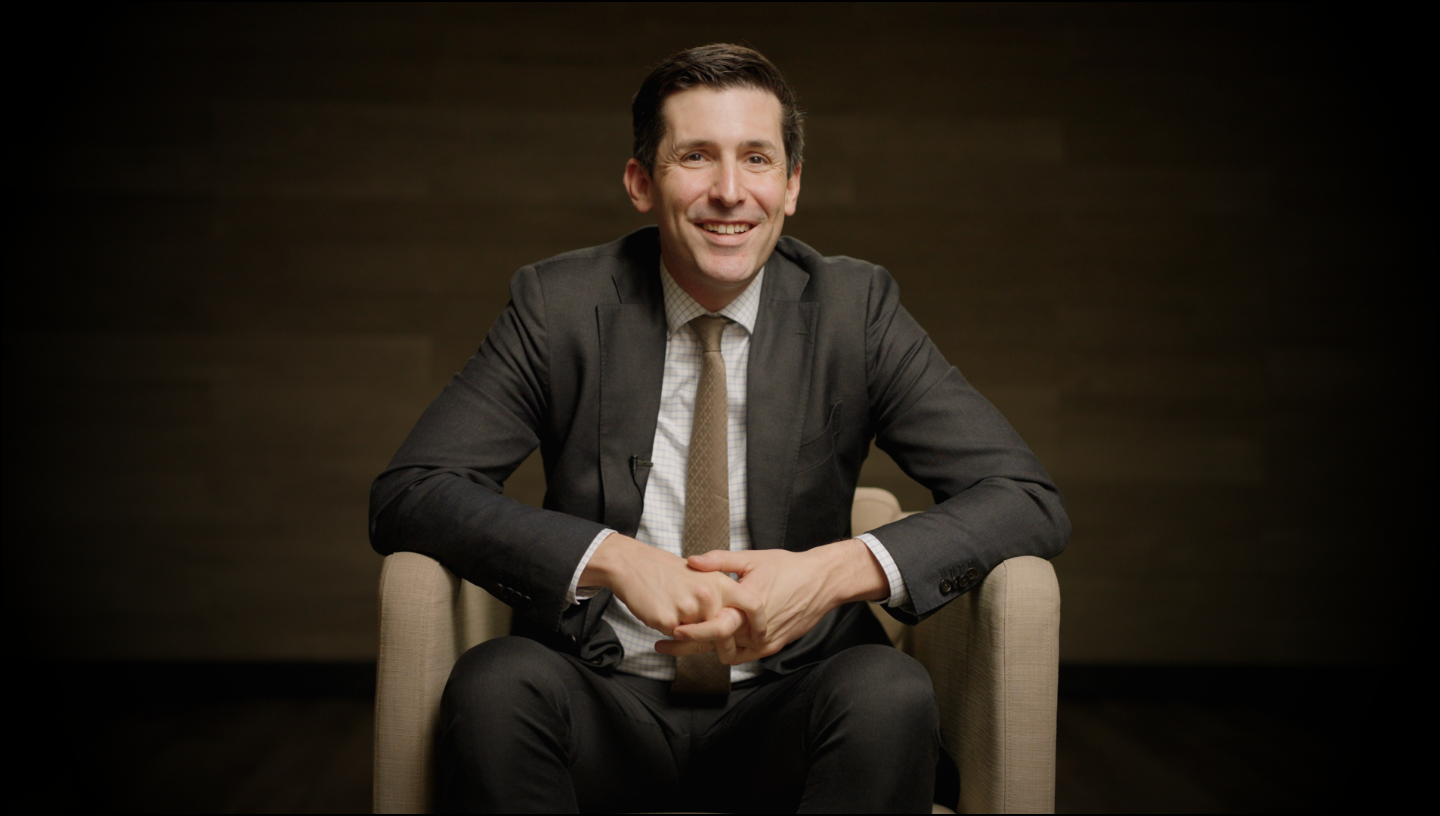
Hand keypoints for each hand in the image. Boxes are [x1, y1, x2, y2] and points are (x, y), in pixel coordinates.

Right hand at [579, 533, 763, 660]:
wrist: (633, 565)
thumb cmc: (667, 572)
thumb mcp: (702, 574)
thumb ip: (721, 596)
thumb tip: (736, 622)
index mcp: (720, 582)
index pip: (753, 605)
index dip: (761, 624)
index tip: (760, 637)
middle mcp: (709, 595)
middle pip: (724, 631)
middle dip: (717, 641)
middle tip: (705, 634)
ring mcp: (689, 608)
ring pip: (698, 637)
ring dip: (687, 632)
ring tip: (674, 608)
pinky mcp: (669, 620)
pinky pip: (676, 638)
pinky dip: (669, 631)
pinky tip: (660, 610)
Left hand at [656, 538, 889, 664]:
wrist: (821, 582)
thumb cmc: (787, 567)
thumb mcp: (752, 558)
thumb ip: (719, 560)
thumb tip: (691, 560)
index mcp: (746, 606)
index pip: (712, 628)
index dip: (689, 633)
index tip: (669, 631)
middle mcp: (754, 630)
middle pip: (714, 647)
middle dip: (686, 647)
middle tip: (664, 644)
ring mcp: (764, 642)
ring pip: (727, 654)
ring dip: (707, 649)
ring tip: (684, 642)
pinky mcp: (772, 647)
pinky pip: (744, 656)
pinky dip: (727, 650)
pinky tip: (713, 642)